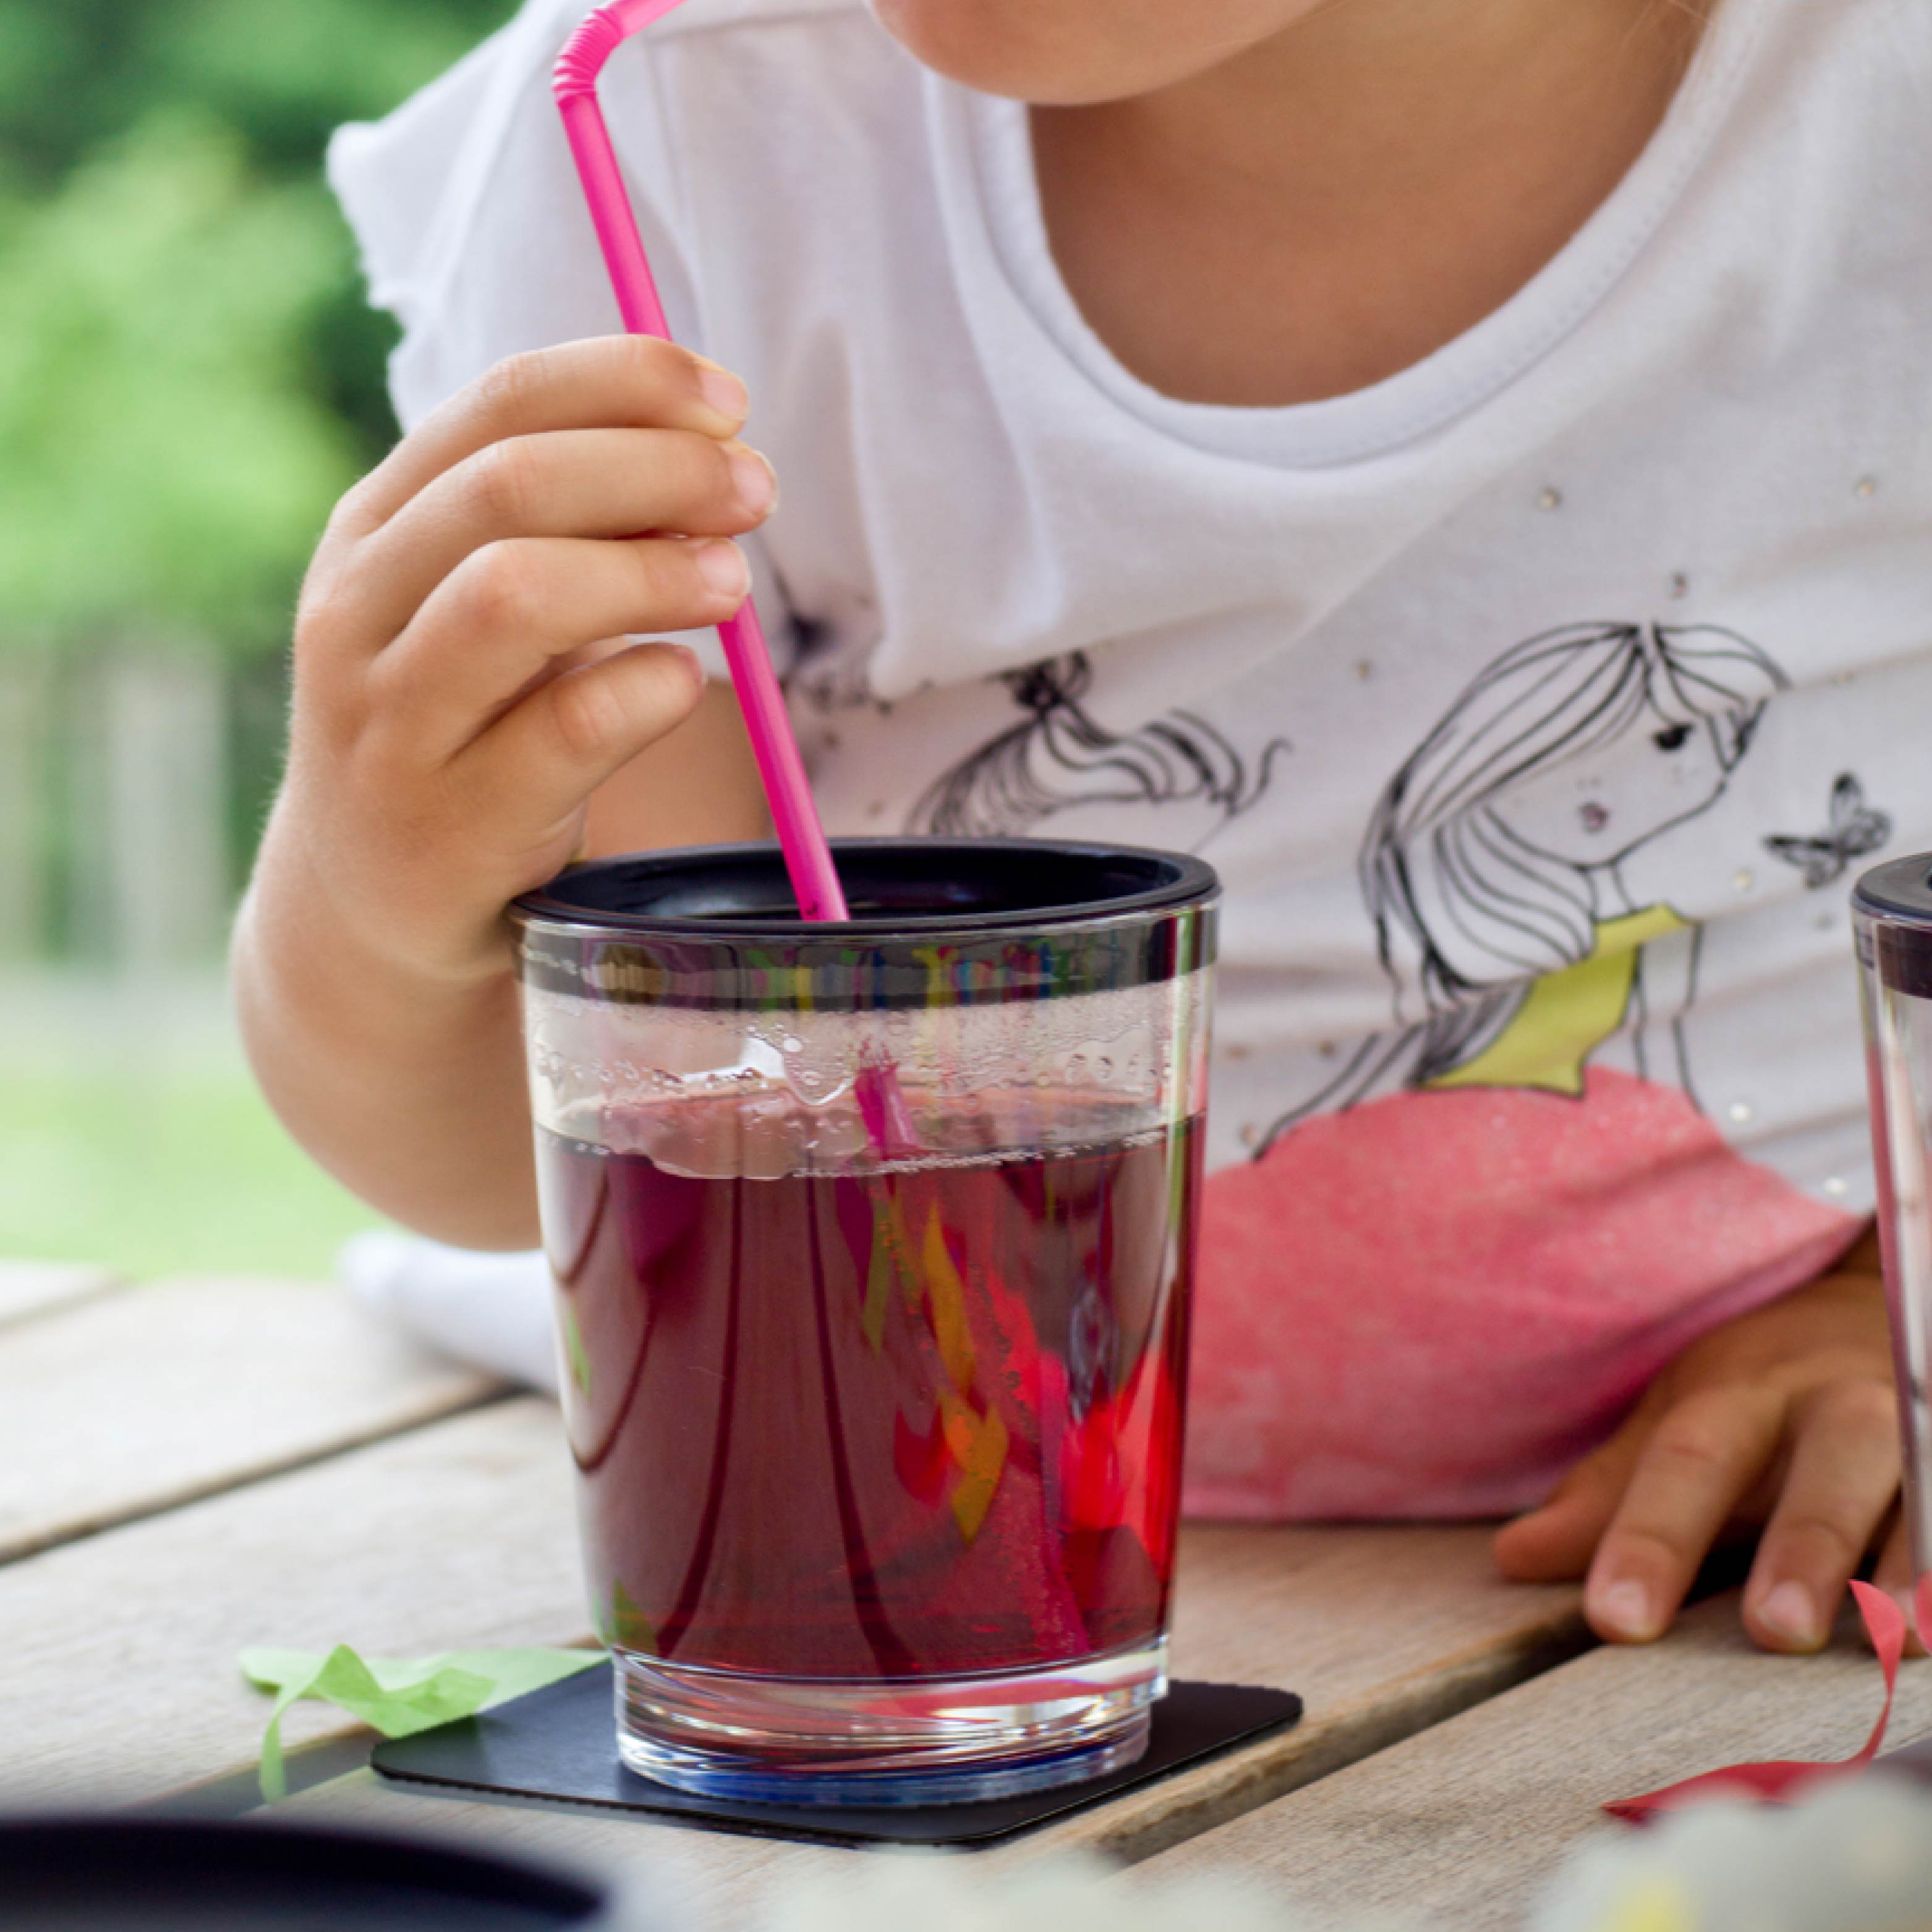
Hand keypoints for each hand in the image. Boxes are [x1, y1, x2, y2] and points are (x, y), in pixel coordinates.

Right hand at [272, 334, 775, 983]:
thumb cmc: (461, 731)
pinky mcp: (445, 825)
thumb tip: (714, 454)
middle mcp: (360, 611)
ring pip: (514, 597)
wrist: (368, 906)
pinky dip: (642, 693)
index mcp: (376, 529)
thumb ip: (569, 531)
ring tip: (731, 581)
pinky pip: (560, 733)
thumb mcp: (483, 611)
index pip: (499, 406)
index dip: (625, 383)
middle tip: (754, 492)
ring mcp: (390, 722)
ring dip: (646, 572)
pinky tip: (683, 681)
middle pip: (511, 486)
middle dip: (655, 471)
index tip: (727, 403)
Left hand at [1494, 1239, 1909, 1653]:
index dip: (1649, 1538)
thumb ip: (1607, 1495)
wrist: (1875, 1310)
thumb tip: (1513, 1559)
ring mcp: (1918, 1427)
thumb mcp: (1676, 1422)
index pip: (1686, 1461)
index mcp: (1744, 1393)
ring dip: (1911, 1560)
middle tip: (1773, 1628)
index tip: (1615, 1619)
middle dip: (1802, 1543)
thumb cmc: (1762, 1389)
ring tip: (1900, 1638)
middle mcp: (1839, 1404)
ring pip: (1922, 1484)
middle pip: (1826, 1462)